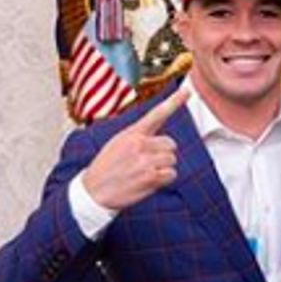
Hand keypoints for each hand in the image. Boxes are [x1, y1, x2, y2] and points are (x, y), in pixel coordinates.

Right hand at [82, 89, 188, 210]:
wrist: (94, 191)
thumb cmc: (107, 167)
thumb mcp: (118, 143)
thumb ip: (139, 137)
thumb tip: (160, 140)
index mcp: (132, 133)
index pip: (156, 114)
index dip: (174, 102)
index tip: (187, 90)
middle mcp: (139, 144)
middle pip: (171, 145)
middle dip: (164, 154)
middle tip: (146, 163)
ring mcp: (145, 160)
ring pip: (172, 160)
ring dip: (163, 168)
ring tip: (144, 172)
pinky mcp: (150, 177)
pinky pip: (171, 175)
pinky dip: (164, 180)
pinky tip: (148, 181)